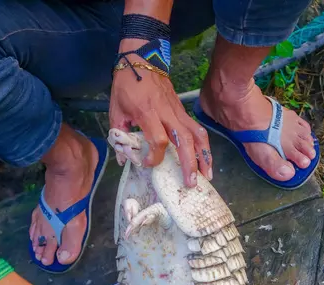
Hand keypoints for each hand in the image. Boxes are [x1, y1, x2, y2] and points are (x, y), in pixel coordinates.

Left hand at [110, 41, 212, 186]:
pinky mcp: (183, 112)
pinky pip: (197, 130)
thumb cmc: (126, 86)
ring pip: (197, 135)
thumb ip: (119, 137)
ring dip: (204, 157)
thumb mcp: (116, 110)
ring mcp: (178, 112)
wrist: (142, 60)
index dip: (154, 157)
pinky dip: (204, 147)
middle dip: (190, 164)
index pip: (158, 140)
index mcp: (147, 113)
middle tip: (191, 183)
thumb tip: (124, 160)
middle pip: (184, 141)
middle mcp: (167, 113)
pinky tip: (206, 161)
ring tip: (207, 175)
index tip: (146, 164)